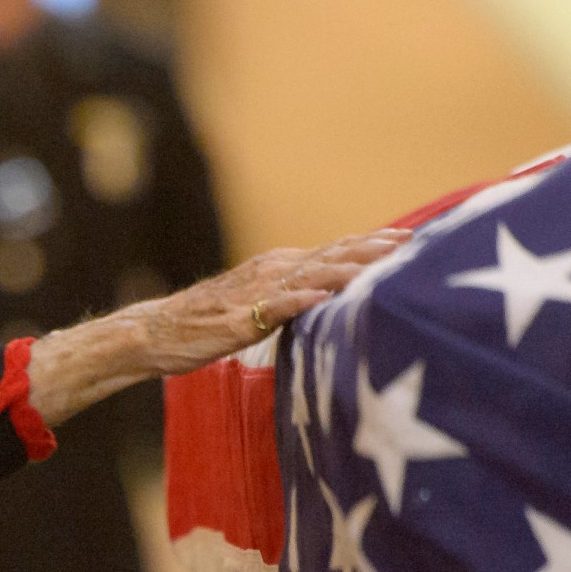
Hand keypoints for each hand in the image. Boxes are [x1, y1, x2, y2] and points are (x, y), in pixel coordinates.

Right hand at [24, 228, 407, 427]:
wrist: (157, 331)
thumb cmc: (208, 323)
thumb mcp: (261, 305)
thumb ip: (296, 298)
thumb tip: (335, 302)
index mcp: (281, 266)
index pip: (336, 251)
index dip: (373, 244)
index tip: (413, 240)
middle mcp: (274, 270)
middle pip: (333, 254)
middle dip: (374, 249)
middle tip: (413, 243)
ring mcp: (257, 292)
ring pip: (311, 275)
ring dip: (348, 269)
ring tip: (381, 266)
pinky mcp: (241, 318)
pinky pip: (276, 307)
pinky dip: (301, 301)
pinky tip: (325, 299)